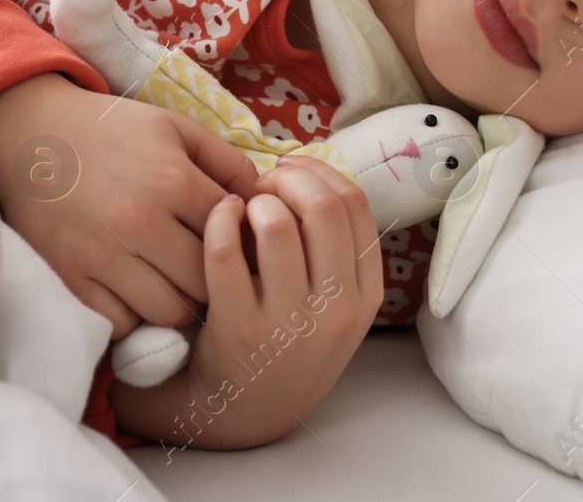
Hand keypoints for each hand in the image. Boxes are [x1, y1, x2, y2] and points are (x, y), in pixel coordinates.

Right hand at [0, 72, 261, 339]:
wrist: (31, 136)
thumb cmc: (112, 131)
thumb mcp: (176, 128)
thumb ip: (227, 162)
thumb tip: (264, 202)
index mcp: (173, 180)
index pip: (234, 236)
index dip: (247, 246)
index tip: (245, 247)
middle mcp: (140, 222)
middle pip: (207, 282)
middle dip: (220, 282)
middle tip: (220, 277)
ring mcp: (103, 255)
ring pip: (170, 311)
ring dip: (183, 305)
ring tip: (183, 288)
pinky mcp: (73, 278)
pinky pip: (123, 323)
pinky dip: (138, 317)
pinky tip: (142, 295)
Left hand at [116, 155, 384, 448]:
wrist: (243, 412)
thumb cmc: (285, 341)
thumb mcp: (332, 306)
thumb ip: (334, 248)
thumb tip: (309, 170)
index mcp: (364, 297)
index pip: (355, 205)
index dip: (319, 173)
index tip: (293, 170)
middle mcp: (335, 311)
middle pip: (322, 208)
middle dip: (288, 178)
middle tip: (264, 183)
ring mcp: (288, 323)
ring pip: (275, 224)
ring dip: (253, 201)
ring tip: (241, 208)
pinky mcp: (237, 329)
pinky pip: (225, 251)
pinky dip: (218, 220)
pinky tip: (217, 219)